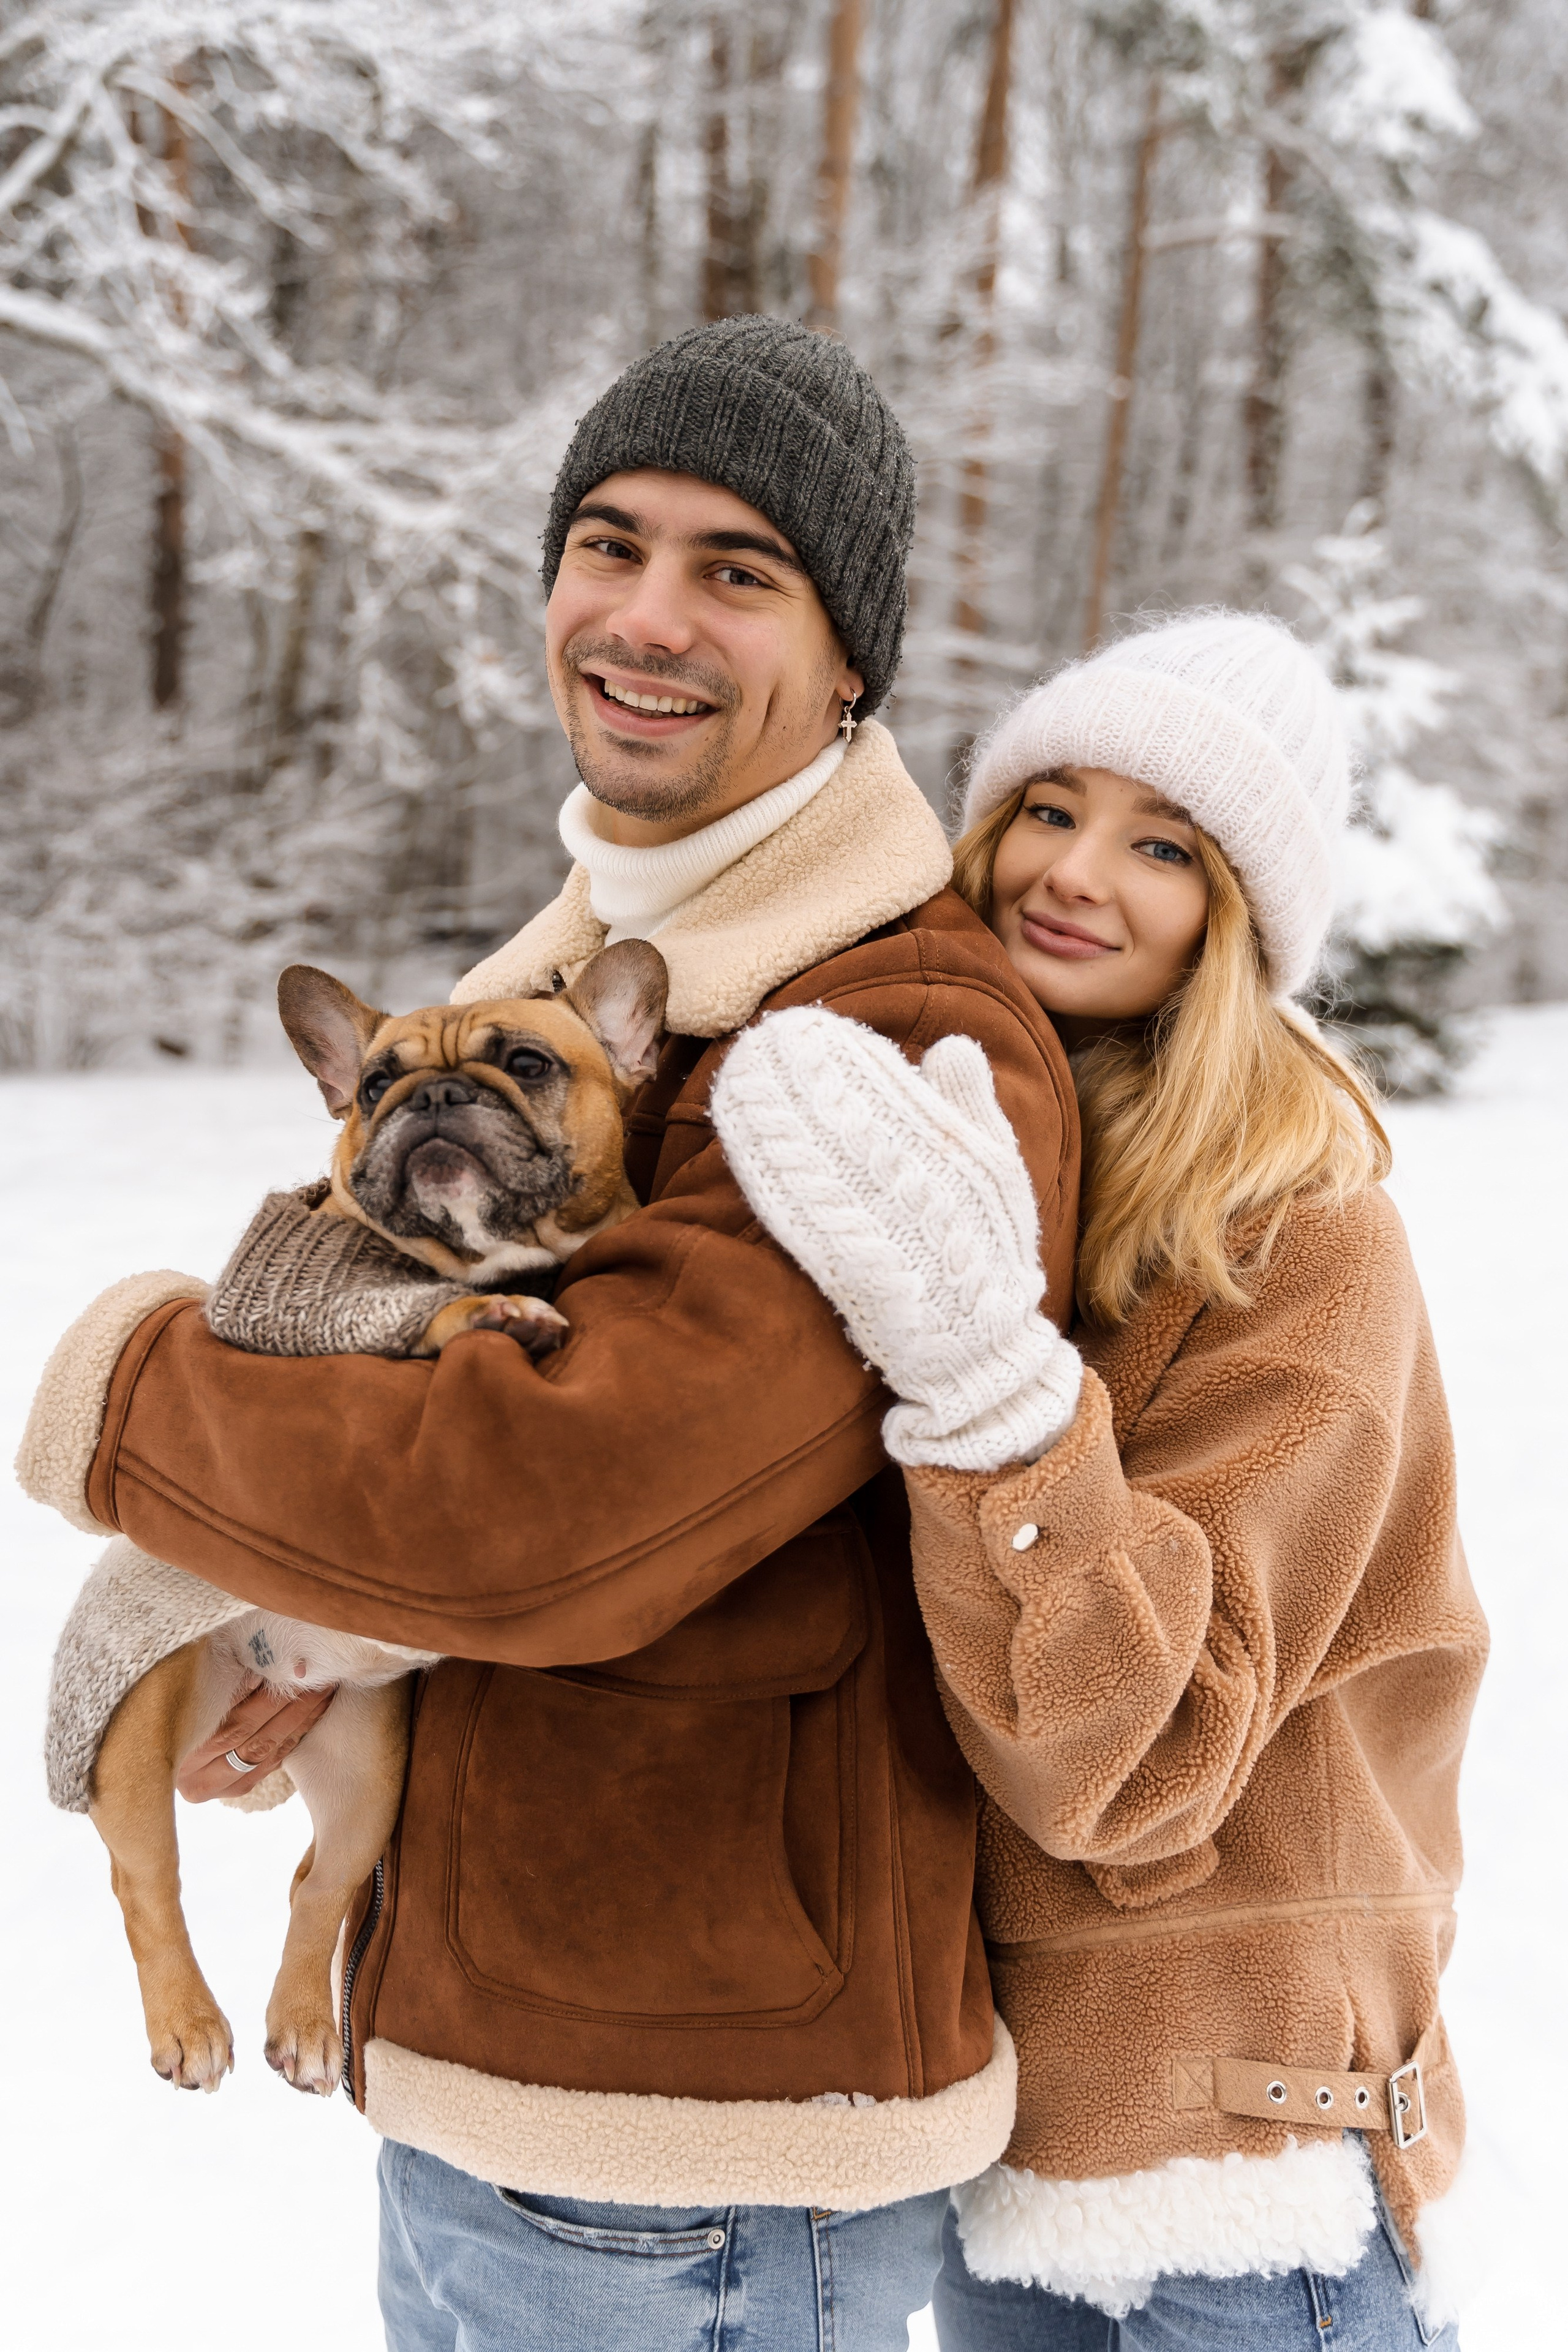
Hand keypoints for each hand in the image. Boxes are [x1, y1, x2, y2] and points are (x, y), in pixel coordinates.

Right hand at [176, 1678, 336, 1802]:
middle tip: (323, 1680)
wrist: (157, 1745)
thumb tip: (264, 1669)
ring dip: (303, 1721)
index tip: (300, 1672)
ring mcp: (220, 1789)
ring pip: (271, 1754)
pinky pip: (275, 1761)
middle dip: (297, 1709)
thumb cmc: (174, 1705)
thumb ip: (225, 1684)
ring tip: (325, 1693)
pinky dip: (296, 1735)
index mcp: (183, 1754)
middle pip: (259, 1741)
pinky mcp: (238, 1789)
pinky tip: (314, 1713)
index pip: (238, 1724)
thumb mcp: (193, 1692)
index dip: (273, 1699)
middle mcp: (199, 1780)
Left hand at [711, 1006, 1081, 1471]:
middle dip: (801, 1079)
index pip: (889, 1093)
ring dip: (776, 1120)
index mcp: (952, 1159)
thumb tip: (952, 1043)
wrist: (978, 1349)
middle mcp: (914, 1190)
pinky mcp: (848, 1274)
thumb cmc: (989, 1255)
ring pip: (818, 1163)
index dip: (844, 1059)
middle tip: (763, 1038)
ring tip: (739, 1077)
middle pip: (847, 1122)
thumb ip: (971, 1108)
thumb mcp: (997, 1174)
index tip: (807, 1026)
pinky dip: (772, 1181)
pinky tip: (740, 1151)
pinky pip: (802, 1218)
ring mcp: (879, 1233)